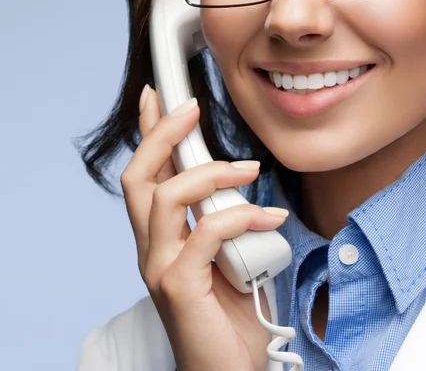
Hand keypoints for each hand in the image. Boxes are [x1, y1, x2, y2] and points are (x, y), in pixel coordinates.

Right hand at [120, 85, 288, 370]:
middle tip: (192, 108)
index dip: (149, 132)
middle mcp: (153, 247)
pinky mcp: (179, 286)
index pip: (148, 173)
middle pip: (138, 176)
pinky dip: (240, 214)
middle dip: (163, 134)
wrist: (232, 369)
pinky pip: (205, 232)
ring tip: (251, 170)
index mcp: (164, 235)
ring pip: (165, 197)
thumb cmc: (233, 311)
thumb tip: (240, 180)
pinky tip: (271, 216)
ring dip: (212, 173)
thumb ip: (226, 215)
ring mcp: (160, 267)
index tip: (159, 96)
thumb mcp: (232, 249)